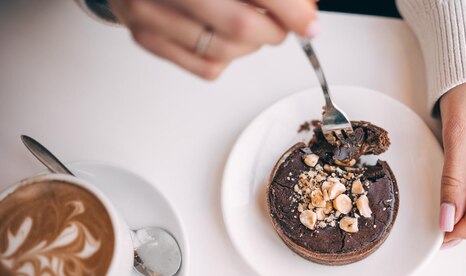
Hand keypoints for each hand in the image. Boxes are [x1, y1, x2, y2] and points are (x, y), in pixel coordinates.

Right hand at [109, 0, 317, 78]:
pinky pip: (206, 68)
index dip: (290, 10)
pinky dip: (229, 58)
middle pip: (240, 26)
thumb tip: (304, 7)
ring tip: (252, 26)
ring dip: (252, 45)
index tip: (308, 22)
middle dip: (274, 30)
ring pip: (224, 51)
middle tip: (282, 25)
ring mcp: (150, 14)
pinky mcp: (147, 39)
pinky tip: (226, 38)